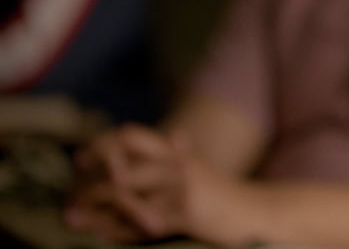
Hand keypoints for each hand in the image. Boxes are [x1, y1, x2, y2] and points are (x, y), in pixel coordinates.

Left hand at [66, 124, 265, 245]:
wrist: (258, 214)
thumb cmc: (226, 196)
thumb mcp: (205, 168)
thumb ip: (183, 153)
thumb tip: (176, 134)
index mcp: (177, 153)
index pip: (132, 136)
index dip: (103, 143)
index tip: (81, 158)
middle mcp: (176, 165)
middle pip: (119, 163)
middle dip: (88, 181)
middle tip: (70, 198)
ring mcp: (180, 188)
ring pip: (123, 193)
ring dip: (93, 207)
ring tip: (72, 218)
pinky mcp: (184, 214)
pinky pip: (139, 222)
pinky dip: (115, 230)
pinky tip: (101, 234)